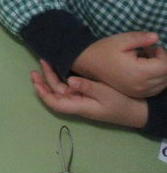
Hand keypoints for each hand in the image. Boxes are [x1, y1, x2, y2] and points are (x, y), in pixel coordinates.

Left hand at [32, 59, 147, 128]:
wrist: (139, 110)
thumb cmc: (122, 104)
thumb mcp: (105, 94)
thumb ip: (87, 87)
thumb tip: (69, 81)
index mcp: (79, 106)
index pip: (55, 103)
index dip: (43, 93)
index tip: (35, 81)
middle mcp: (77, 103)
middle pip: (56, 92)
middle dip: (44, 80)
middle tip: (38, 64)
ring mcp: (82, 98)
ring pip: (61, 88)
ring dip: (52, 76)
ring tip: (45, 61)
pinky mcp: (88, 93)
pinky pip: (70, 86)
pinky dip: (63, 77)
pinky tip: (59, 66)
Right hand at [72, 32, 166, 97]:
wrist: (87, 64)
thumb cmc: (103, 50)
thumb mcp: (120, 40)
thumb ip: (140, 38)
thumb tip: (157, 37)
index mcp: (138, 73)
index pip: (165, 66)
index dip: (163, 54)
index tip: (151, 47)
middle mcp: (142, 86)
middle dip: (163, 62)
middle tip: (149, 51)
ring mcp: (140, 93)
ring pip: (164, 83)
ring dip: (161, 71)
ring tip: (146, 60)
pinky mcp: (138, 95)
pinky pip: (157, 89)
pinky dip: (157, 79)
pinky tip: (145, 69)